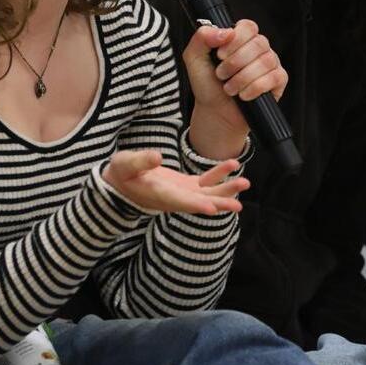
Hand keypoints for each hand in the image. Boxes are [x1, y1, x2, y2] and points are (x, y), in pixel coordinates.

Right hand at [102, 149, 248, 214]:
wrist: (120, 182)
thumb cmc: (120, 173)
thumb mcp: (124, 163)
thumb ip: (140, 161)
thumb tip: (157, 156)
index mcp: (159, 194)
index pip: (179, 201)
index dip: (195, 204)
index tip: (211, 208)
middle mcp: (174, 198)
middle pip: (199, 203)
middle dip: (218, 203)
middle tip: (237, 205)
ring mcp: (181, 192)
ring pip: (207, 194)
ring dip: (225, 190)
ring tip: (245, 183)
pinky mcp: (185, 185)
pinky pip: (205, 182)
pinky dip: (218, 174)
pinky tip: (232, 165)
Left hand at [185, 20, 287, 157]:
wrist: (215, 112)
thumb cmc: (207, 85)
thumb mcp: (194, 58)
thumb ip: (202, 38)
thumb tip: (225, 31)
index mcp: (239, 39)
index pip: (248, 26)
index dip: (235, 40)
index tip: (220, 55)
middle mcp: (257, 49)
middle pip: (258, 43)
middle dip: (235, 62)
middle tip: (221, 74)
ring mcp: (270, 63)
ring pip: (266, 61)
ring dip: (242, 77)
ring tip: (229, 88)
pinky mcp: (278, 81)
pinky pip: (274, 77)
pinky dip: (254, 88)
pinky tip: (243, 95)